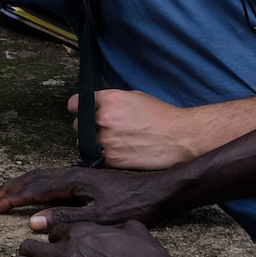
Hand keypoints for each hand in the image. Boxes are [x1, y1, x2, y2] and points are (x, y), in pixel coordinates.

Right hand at [0, 161, 183, 231]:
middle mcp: (73, 174)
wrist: (160, 190)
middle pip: (33, 178)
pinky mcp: (87, 179)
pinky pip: (52, 178)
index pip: (34, 189)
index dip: (12, 198)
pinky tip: (36, 191)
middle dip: (10, 189)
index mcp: (73, 181)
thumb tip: (33, 222)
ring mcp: (80, 175)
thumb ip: (66, 220)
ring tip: (5, 193)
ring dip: (21, 184)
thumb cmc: (133, 205)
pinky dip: (36, 183)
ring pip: (42, 176)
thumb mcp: (99, 218)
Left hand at [68, 88, 205, 169]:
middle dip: (87, 126)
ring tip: (112, 141)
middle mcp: (104, 119)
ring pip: (85, 143)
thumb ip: (111, 101)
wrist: (179, 137)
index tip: (79, 111)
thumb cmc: (161, 115)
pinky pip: (96, 157)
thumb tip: (97, 105)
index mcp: (109, 99)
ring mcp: (106, 140)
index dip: (77, 108)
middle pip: (78, 124)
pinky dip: (103, 155)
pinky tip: (117, 150)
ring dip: (94, 142)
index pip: (75, 103)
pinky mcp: (112, 159)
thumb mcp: (134, 97)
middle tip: (103, 128)